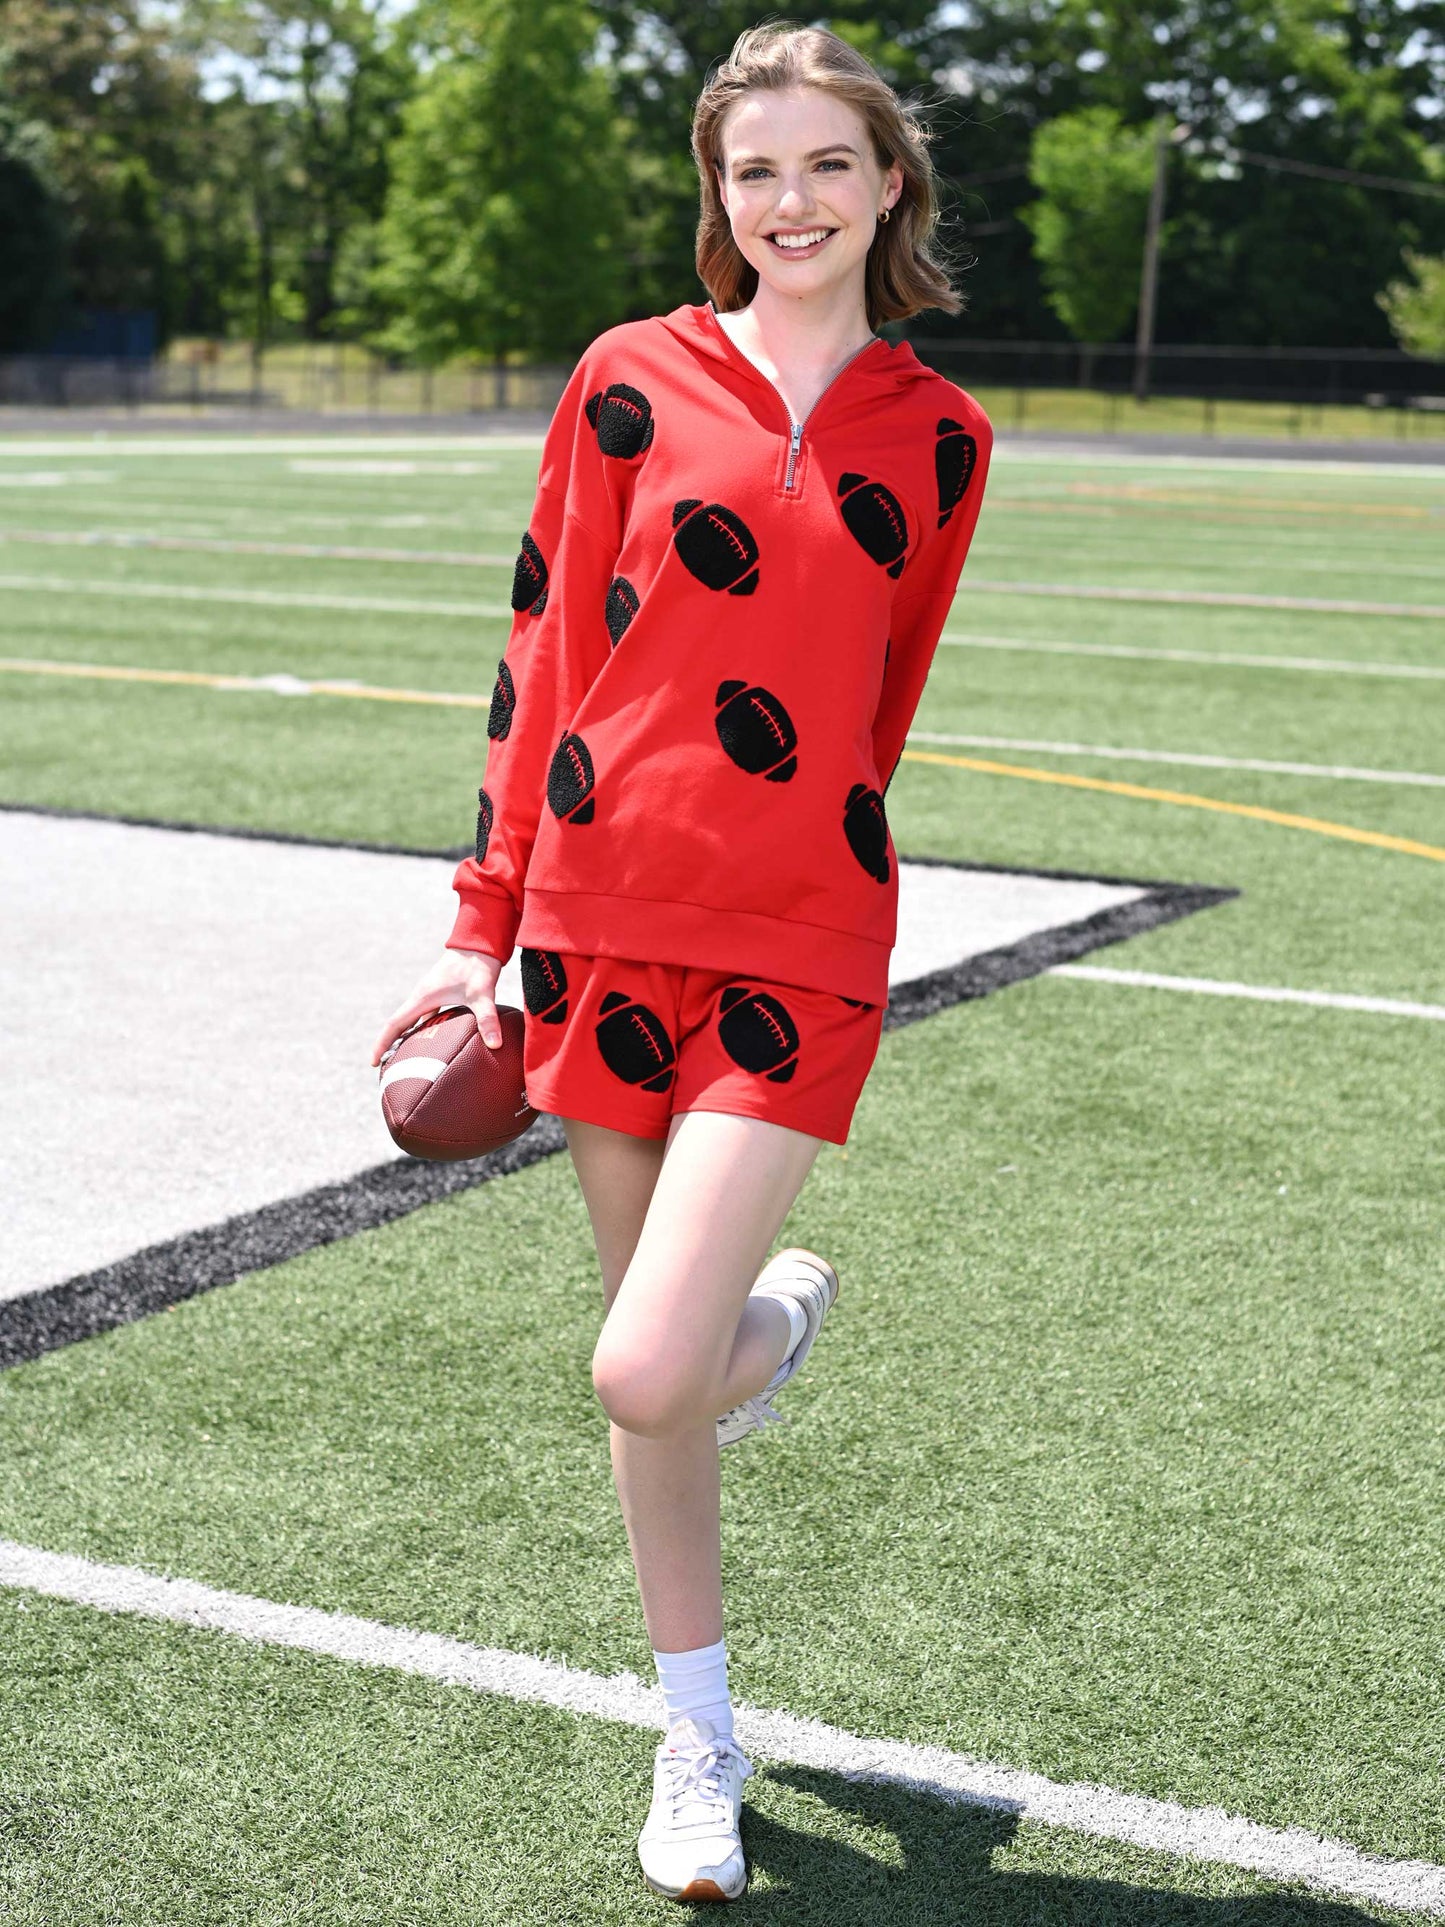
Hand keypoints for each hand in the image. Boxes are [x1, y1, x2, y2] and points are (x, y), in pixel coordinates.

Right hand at [372, 946, 505, 1065]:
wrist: (479, 942)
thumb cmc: (477, 966)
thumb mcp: (483, 994)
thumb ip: (487, 1018)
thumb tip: (495, 1044)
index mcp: (422, 998)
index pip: (395, 1024)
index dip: (382, 1044)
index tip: (372, 1062)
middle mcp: (422, 996)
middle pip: (399, 1024)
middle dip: (390, 1045)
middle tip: (386, 1067)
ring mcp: (430, 994)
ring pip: (413, 1019)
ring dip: (407, 1037)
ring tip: (407, 1059)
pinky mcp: (441, 992)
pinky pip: (427, 1015)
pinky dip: (425, 1029)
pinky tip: (435, 1041)